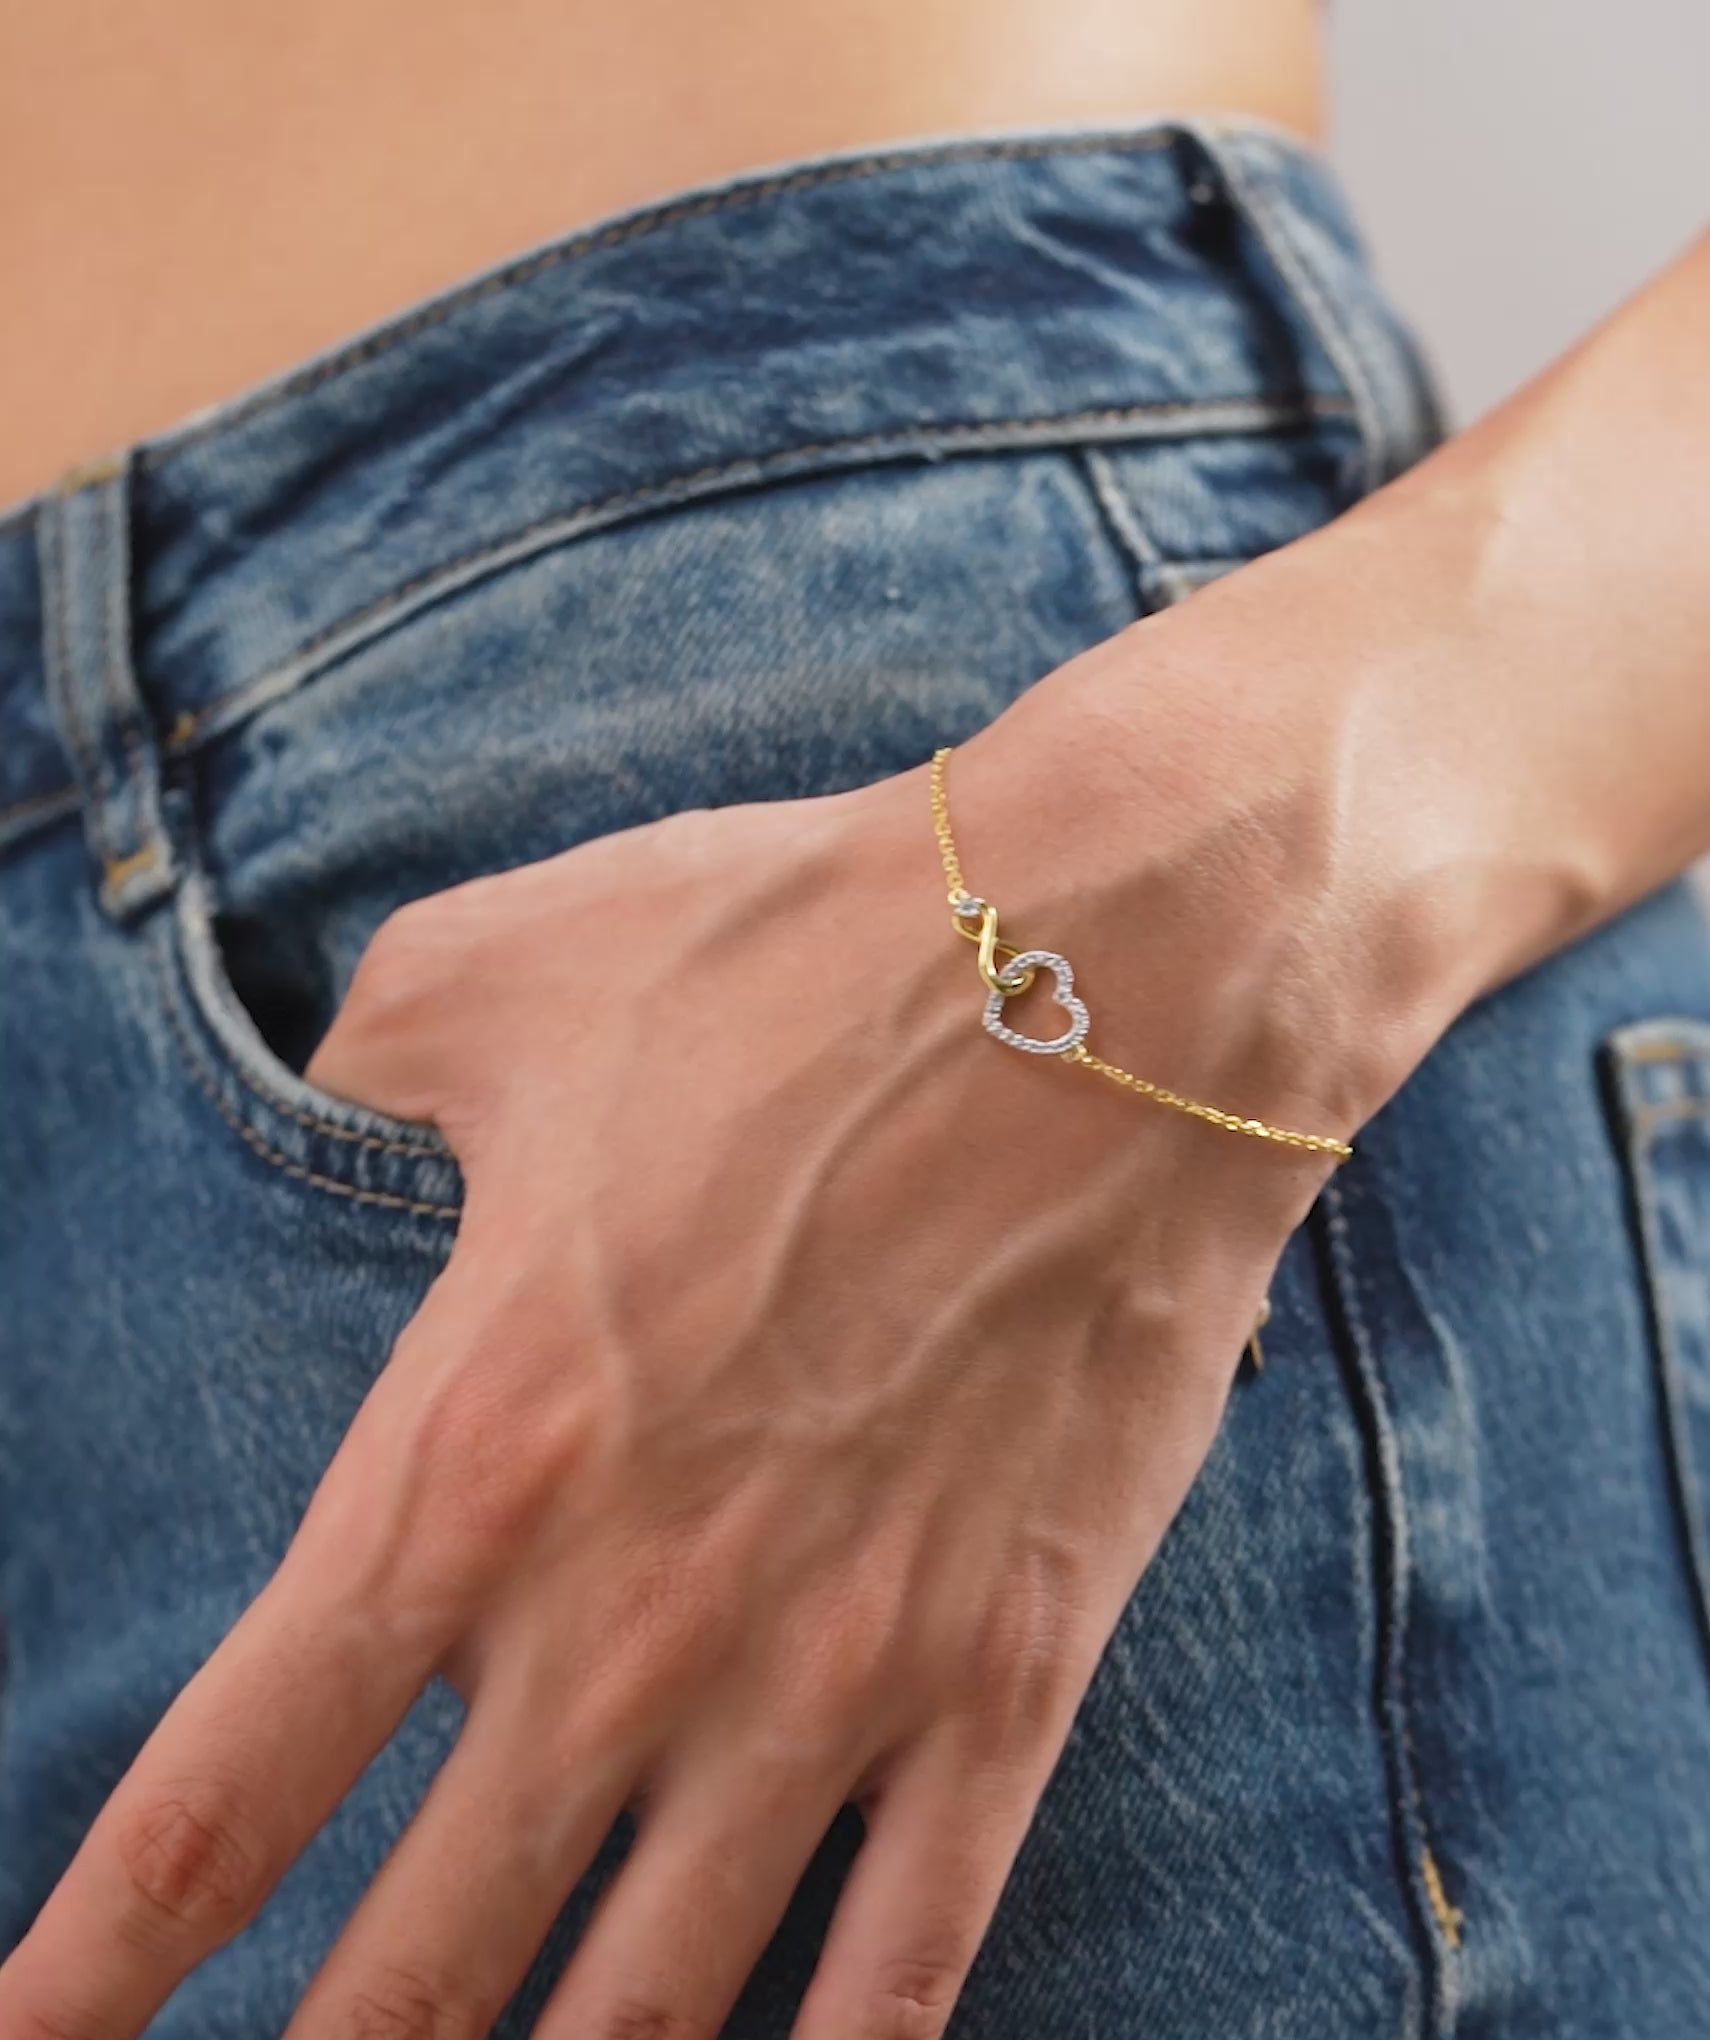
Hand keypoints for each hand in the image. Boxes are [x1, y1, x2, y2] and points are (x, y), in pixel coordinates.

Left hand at [0, 670, 1367, 2039]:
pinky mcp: (1006, 1675)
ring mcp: (830, 1674)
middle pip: (410, 1974)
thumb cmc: (796, 953)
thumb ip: (366, 1054)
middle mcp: (629, 1620)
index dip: (93, 1966)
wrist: (1119, 971)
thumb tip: (328, 1088)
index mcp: (472, 1455)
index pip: (225, 1793)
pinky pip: (905, 1959)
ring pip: (646, 2016)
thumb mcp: (509, 965)